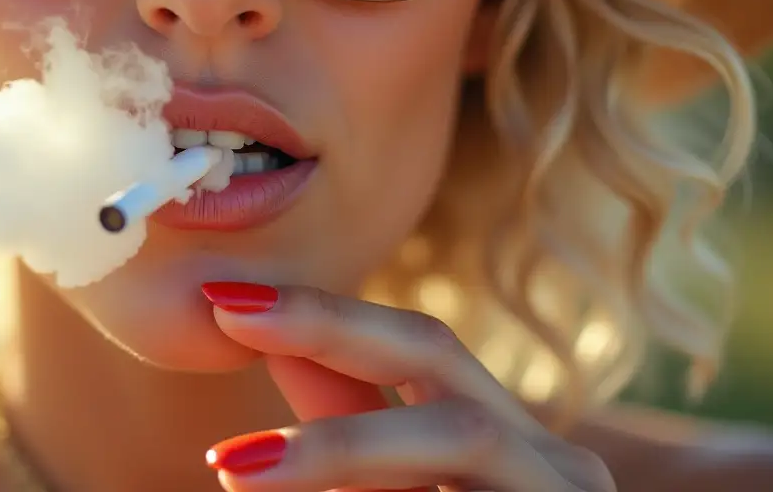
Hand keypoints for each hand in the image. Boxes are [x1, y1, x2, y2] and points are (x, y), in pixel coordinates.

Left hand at [200, 282, 616, 491]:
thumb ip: (347, 431)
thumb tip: (277, 348)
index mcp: (503, 434)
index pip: (412, 343)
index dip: (321, 312)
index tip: (224, 300)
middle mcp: (548, 459)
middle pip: (437, 351)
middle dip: (329, 325)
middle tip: (229, 314)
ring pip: (457, 434)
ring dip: (340, 442)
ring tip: (236, 467)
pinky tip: (282, 489)